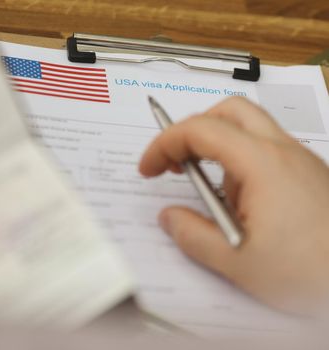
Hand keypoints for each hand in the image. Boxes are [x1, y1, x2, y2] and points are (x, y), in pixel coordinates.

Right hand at [139, 97, 328, 316]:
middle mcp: (285, 152)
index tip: (149, 167)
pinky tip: (243, 206)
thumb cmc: (315, 272)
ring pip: (250, 130)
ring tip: (213, 195)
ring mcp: (301, 161)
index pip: (201, 130)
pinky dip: (242, 164)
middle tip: (176, 159)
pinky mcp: (309, 175)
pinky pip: (267, 153)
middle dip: (193, 130)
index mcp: (264, 165)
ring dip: (219, 150)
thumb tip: (170, 218)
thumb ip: (193, 236)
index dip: (164, 144)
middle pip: (229, 112)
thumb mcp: (237, 263)